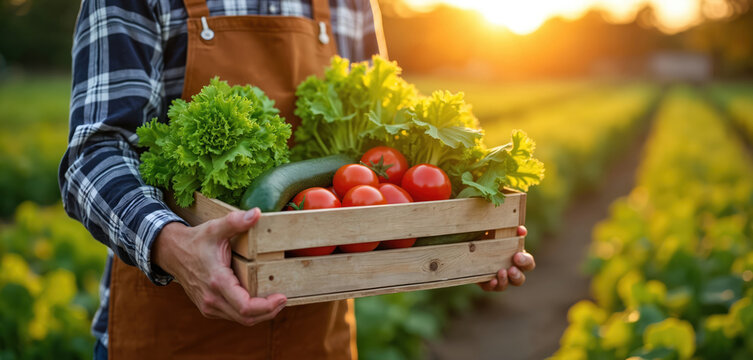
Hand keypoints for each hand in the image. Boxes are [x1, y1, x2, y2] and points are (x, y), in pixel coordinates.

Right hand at [153, 208, 286, 325]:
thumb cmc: (196, 240)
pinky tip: (258, 301)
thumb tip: (256, 213)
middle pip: (246, 318)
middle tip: (283, 300)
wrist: (172, 253)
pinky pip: (232, 316)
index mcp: (217, 282)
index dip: (267, 307)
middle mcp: (212, 299)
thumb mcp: (215, 228)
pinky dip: (248, 313)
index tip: (282, 297)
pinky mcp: (209, 308)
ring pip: (240, 320)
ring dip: (260, 314)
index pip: (245, 307)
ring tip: (275, 302)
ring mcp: (209, 306)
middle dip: (269, 312)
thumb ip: (236, 221)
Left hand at [478, 225, 535, 291]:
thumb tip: (521, 230)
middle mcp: (511, 272)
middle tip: (511, 269)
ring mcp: (499, 279)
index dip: (525, 261)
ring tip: (501, 272)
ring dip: (504, 281)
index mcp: (519, 260)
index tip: (517, 256)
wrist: (475, 245)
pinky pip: (490, 288)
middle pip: (520, 279)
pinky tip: (492, 280)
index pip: (528, 264)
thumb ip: (514, 231)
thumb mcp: (503, 233)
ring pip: (505, 285)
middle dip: (517, 275)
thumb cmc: (495, 238)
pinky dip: (491, 285)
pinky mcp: (487, 282)